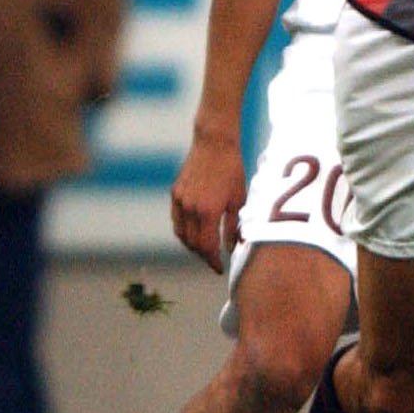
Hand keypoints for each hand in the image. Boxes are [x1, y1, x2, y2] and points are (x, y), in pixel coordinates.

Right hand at [171, 131, 246, 270]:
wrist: (214, 144)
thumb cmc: (232, 170)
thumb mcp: (238, 200)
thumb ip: (233, 226)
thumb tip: (231, 247)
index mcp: (208, 212)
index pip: (207, 247)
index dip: (213, 261)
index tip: (219, 268)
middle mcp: (190, 209)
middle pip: (193, 244)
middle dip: (203, 255)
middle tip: (214, 260)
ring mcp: (180, 201)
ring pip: (181, 234)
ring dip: (192, 245)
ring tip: (205, 249)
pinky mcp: (175, 193)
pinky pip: (176, 220)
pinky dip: (183, 231)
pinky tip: (194, 233)